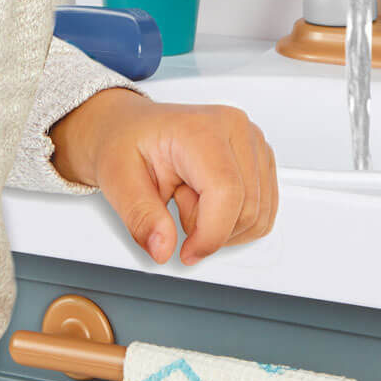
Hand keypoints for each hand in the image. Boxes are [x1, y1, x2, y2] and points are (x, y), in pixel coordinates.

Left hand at [50, 89, 277, 265]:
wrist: (130, 128)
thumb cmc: (126, 144)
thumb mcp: (117, 180)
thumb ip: (141, 217)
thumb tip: (163, 248)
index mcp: (201, 128)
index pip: (227, 193)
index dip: (210, 235)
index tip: (186, 252)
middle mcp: (235, 129)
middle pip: (246, 209)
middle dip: (209, 228)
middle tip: (176, 203)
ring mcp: (252, 142)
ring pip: (258, 215)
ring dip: (223, 225)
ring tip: (190, 197)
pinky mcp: (260, 159)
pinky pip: (263, 212)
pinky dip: (235, 222)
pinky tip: (207, 201)